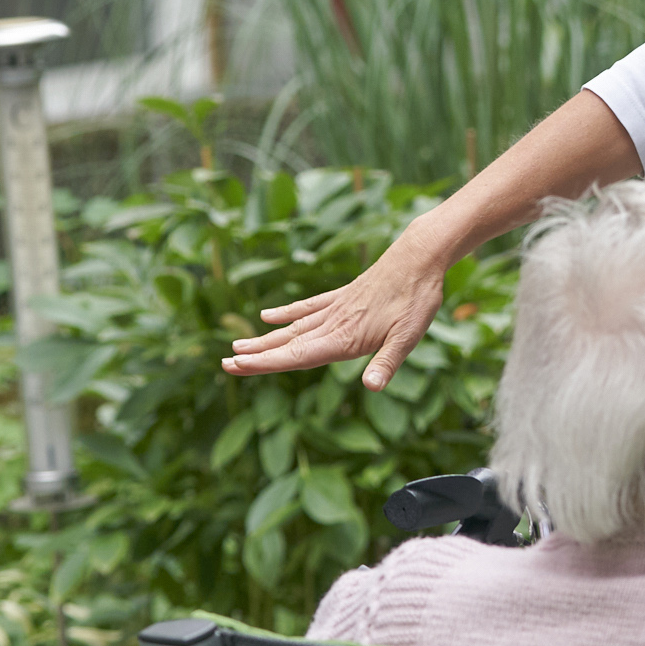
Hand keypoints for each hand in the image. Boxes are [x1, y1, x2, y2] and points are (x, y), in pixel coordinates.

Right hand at [222, 230, 446, 389]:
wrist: (419, 257)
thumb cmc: (416, 300)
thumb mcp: (408, 336)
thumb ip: (387, 363)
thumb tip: (372, 388)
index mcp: (345, 337)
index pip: (297, 356)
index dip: (266, 363)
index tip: (236, 367)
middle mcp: (333, 322)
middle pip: (287, 343)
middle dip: (257, 356)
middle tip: (226, 365)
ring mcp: (335, 307)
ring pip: (293, 327)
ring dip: (266, 338)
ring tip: (238, 347)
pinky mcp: (343, 295)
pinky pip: (308, 306)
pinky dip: (287, 312)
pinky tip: (268, 315)